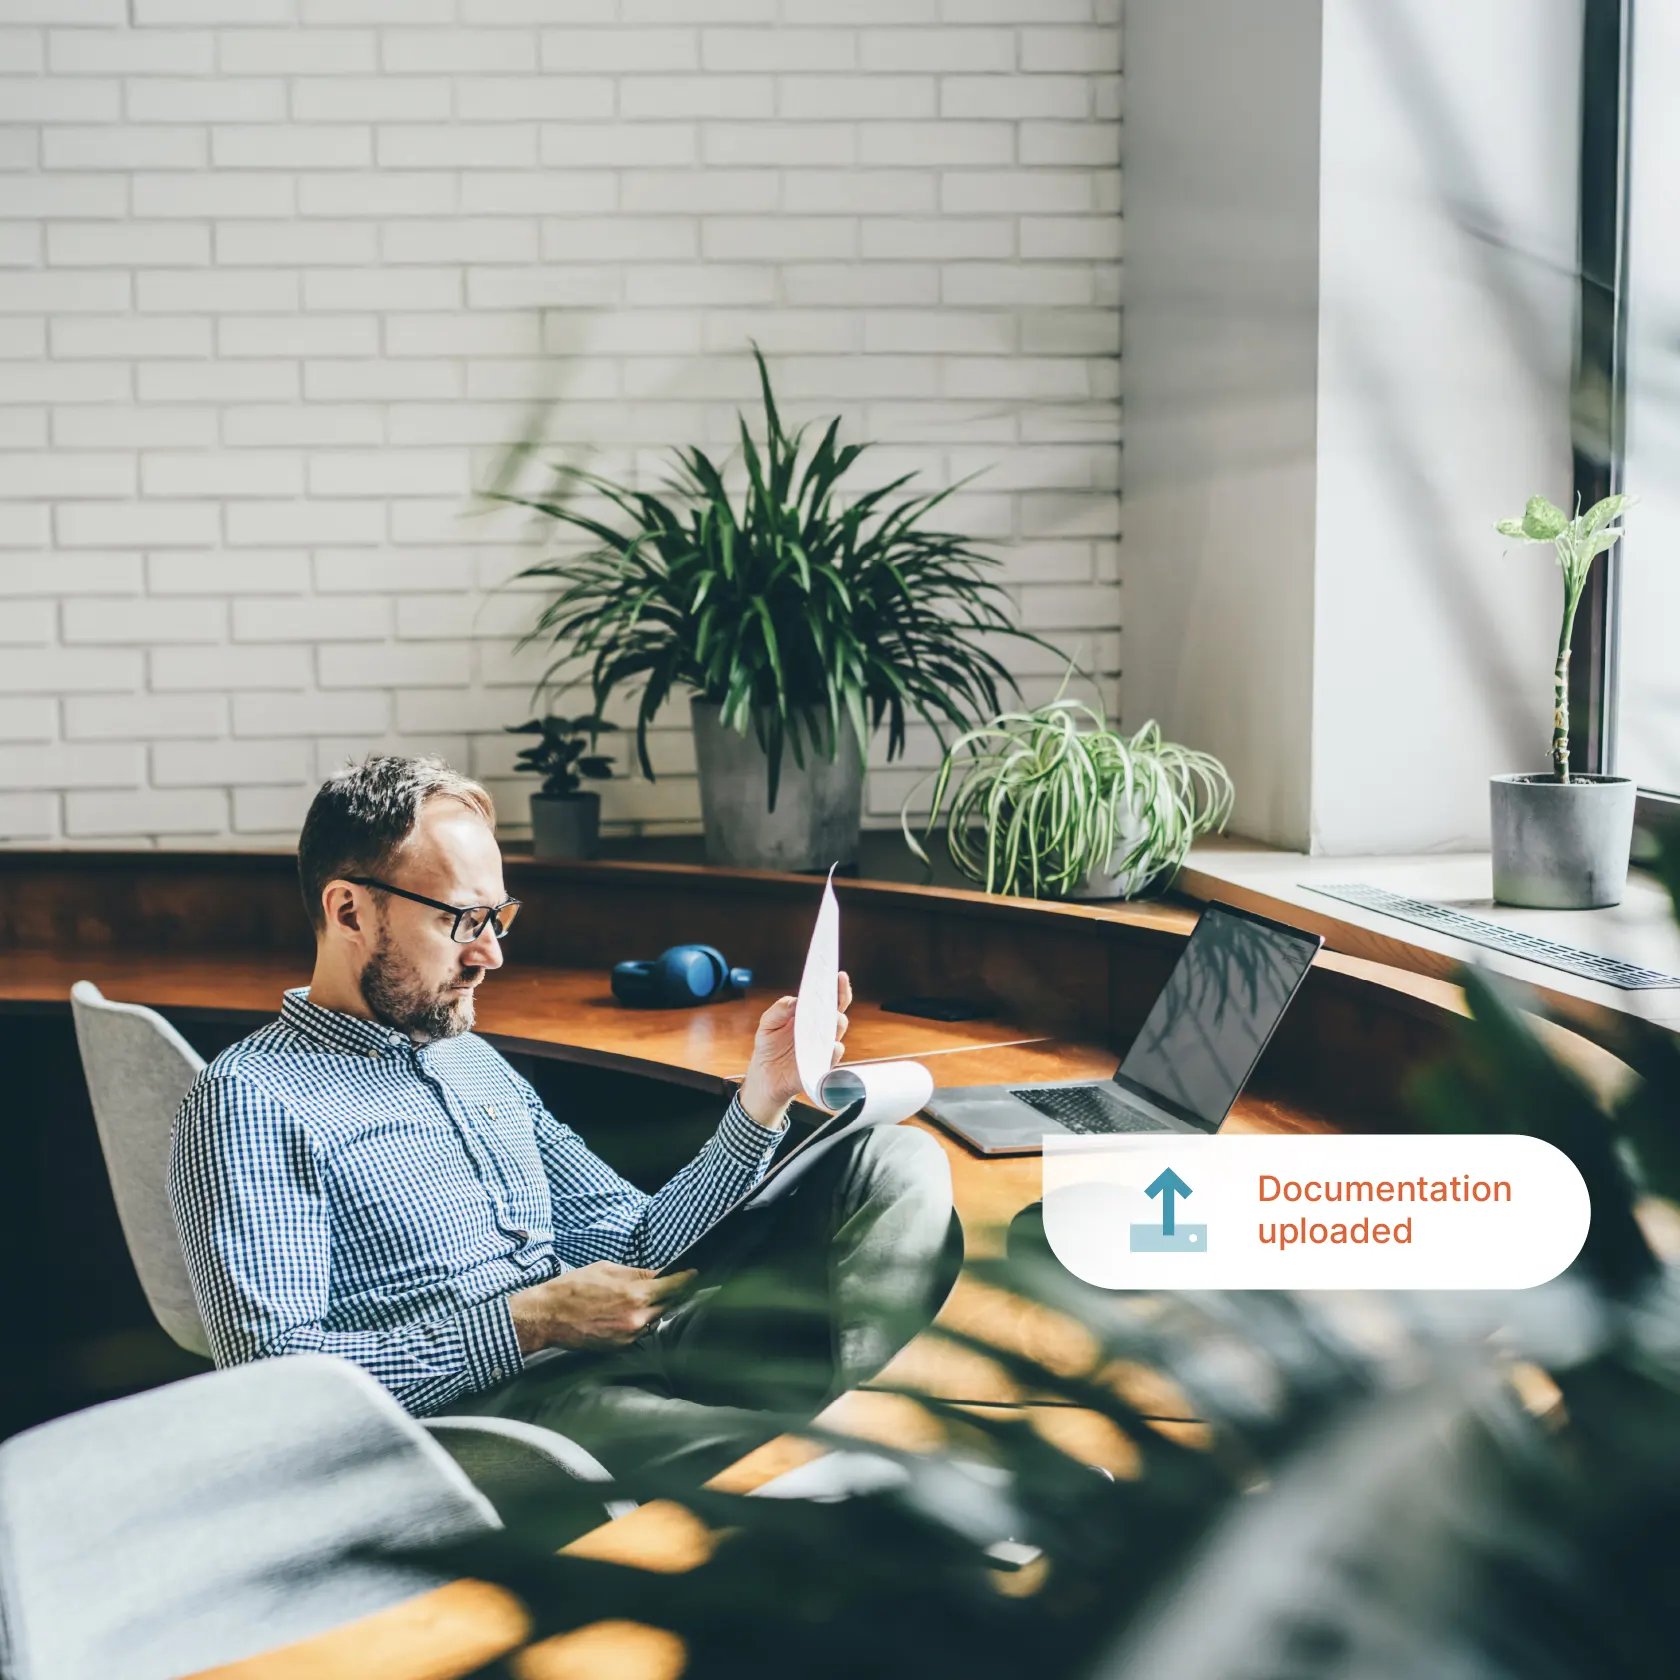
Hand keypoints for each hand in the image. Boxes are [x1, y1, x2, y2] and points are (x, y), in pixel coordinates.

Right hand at [509, 1261, 696, 1355]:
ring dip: (654, 1310)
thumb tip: (658, 1274)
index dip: (686, 1279)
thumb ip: (637, 1273)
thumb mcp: (607, 1269)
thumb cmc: (574, 1287)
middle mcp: (637, 1317)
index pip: (673, 1286)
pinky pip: (639, 1332)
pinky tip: (627, 1313)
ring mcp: (629, 1335)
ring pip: (654, 1320)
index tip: (693, 1274)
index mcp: (635, 1293)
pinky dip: (639, 1322)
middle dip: (670, 1294)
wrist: (548, 1316)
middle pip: (668, 1305)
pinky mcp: (620, 1347)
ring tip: (640, 1299)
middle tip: (670, 1284)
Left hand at [738, 971, 852, 1129]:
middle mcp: (821, 1031)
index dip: (837, 987)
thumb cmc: (769, 1045)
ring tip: (832, 1017)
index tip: (839, 975)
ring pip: (837, 1034)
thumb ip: (779, 1009)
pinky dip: (833, 1052)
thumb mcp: (768, 1023)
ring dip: (837, 1024)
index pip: (830, 999)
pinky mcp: (820, 1066)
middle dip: (840, 1002)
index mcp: (812, 1016)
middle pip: (838, 1014)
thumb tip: (796, 1001)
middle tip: (834, 994)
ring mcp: (822, 1048)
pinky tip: (831, 1046)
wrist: (764, 1074)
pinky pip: (831, 1059)